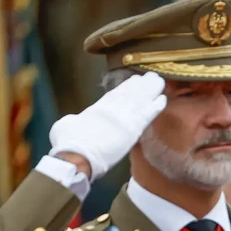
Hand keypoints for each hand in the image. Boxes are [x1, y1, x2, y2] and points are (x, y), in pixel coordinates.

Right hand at [49, 72, 166, 180]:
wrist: (78, 154)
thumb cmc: (68, 142)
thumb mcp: (66, 125)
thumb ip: (75, 120)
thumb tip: (75, 121)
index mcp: (97, 109)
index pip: (115, 95)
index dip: (127, 87)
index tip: (135, 80)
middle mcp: (112, 110)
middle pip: (130, 94)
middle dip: (141, 85)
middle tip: (151, 77)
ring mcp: (123, 117)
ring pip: (141, 100)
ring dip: (151, 90)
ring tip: (159, 82)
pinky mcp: (133, 128)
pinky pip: (148, 115)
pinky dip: (156, 106)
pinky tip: (164, 99)